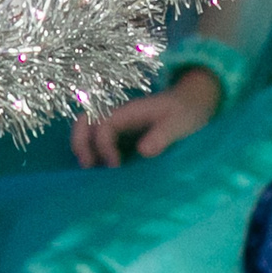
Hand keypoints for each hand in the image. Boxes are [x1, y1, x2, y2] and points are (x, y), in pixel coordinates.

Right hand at [70, 69, 218, 167]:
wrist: (191, 102)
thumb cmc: (185, 112)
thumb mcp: (178, 123)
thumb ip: (162, 135)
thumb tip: (142, 151)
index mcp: (128, 112)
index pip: (104, 126)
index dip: (104, 146)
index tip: (114, 166)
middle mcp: (117, 116)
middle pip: (84, 122)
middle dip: (80, 143)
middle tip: (87, 166)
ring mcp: (118, 124)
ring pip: (87, 129)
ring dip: (83, 147)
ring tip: (89, 169)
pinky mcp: (122, 133)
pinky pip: (99, 139)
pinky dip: (93, 151)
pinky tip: (101, 168)